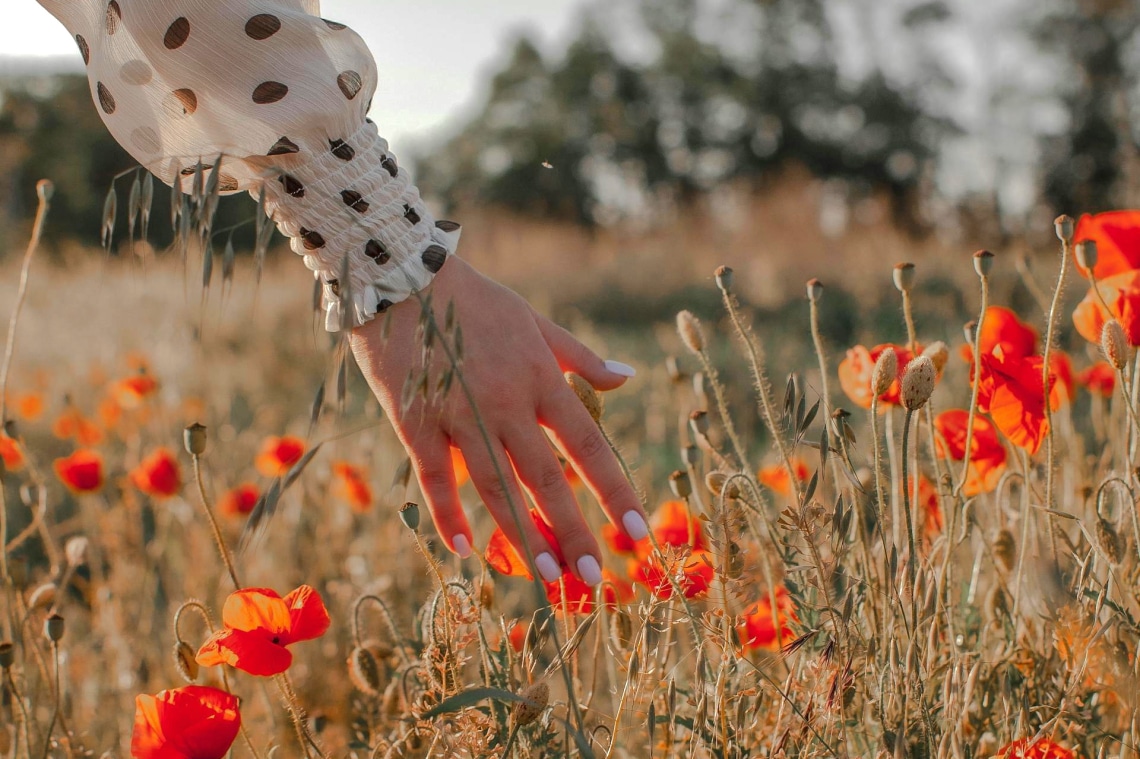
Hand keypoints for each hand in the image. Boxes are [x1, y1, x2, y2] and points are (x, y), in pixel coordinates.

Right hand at [349, 257, 647, 585]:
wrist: (402, 276)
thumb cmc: (475, 299)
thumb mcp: (536, 322)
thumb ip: (580, 357)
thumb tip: (628, 377)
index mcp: (540, 380)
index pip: (588, 446)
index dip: (615, 492)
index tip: (638, 533)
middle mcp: (506, 404)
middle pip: (547, 479)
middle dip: (573, 532)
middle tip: (594, 580)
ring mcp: (459, 416)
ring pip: (496, 487)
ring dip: (522, 536)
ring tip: (546, 577)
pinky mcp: (416, 422)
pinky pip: (435, 478)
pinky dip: (449, 515)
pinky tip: (464, 551)